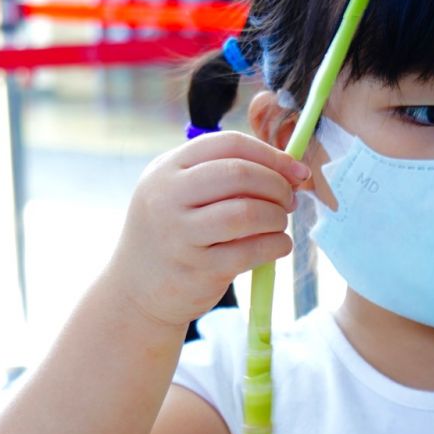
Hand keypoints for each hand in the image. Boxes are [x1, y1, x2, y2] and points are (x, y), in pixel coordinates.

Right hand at [103, 132, 307, 327]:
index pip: (228, 144)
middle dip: (277, 185)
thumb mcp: (180, 193)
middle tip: (289, 201)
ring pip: (248, 212)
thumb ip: (224, 175)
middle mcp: (168, 196)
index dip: (271, 155)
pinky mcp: (200, 269)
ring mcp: (181, 234)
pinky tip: (278, 245)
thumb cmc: (173, 234)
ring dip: (277, 217)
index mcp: (166, 168)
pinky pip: (253, 250)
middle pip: (240, 174)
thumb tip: (290, 170)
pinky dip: (277, 244)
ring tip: (278, 223)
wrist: (136, 289)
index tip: (296, 171)